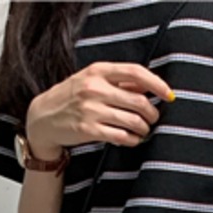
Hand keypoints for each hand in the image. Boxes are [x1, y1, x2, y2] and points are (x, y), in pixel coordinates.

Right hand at [25, 61, 175, 157]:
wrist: (44, 117)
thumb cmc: (73, 97)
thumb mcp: (93, 81)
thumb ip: (119, 82)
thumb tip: (149, 86)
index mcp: (98, 71)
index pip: (135, 72)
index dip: (156, 83)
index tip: (168, 94)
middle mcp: (94, 88)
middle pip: (139, 101)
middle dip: (152, 113)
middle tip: (152, 119)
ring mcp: (91, 109)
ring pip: (133, 121)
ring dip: (144, 129)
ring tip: (142, 130)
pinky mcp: (88, 130)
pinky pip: (122, 137)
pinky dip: (133, 140)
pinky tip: (132, 139)